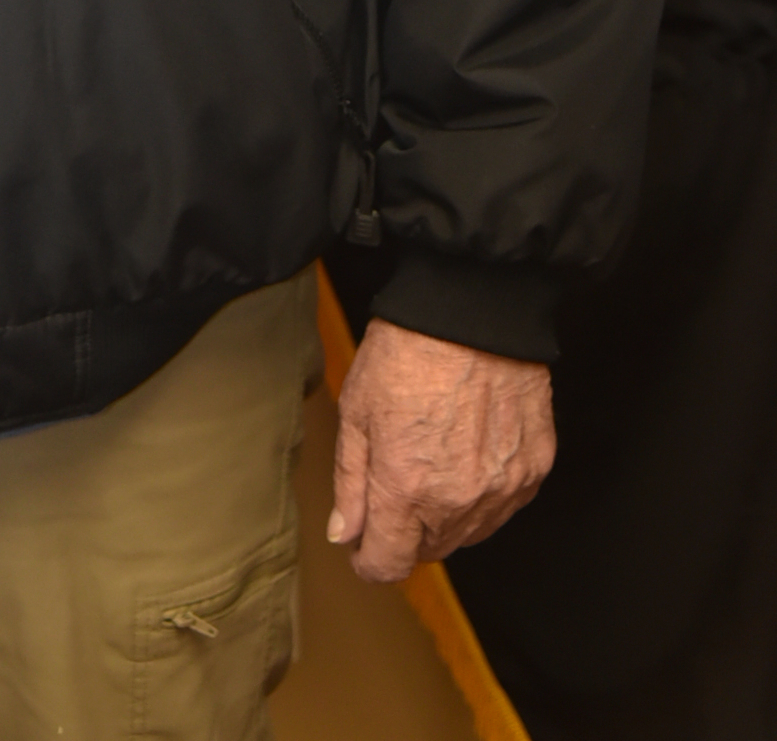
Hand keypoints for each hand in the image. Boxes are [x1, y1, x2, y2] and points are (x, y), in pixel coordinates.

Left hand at [329, 318, 553, 582]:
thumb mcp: (356, 410)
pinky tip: (468, 453)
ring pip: (467, 534)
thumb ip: (351, 482)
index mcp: (406, 489)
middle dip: (405, 531)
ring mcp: (501, 490)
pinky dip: (482, 493)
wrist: (472, 313)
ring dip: (444, 515)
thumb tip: (344, 535)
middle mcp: (457, 502)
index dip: (368, 559)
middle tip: (395, 483)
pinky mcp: (532, 472)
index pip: (387, 563)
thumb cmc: (406, 352)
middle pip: (428, 550)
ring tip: (433, 460)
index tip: (362, 544)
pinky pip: (502, 506)